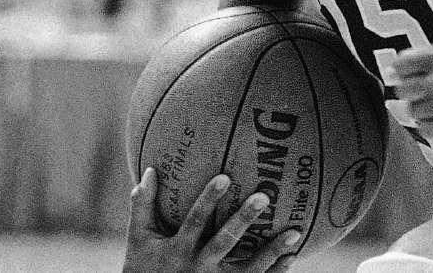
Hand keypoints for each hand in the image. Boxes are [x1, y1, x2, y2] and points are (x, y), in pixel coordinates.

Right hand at [122, 168, 299, 272]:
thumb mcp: (139, 239)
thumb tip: (150, 170)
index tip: (225, 177)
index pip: (195, 221)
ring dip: (272, 251)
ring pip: (248, 268)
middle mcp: (199, 267)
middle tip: (263, 197)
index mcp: (178, 250)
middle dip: (243, 220)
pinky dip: (275, 271)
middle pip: (225, 242)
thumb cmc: (143, 269)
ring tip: (294, 232)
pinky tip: (291, 256)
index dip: (209, 200)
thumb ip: (142, 206)